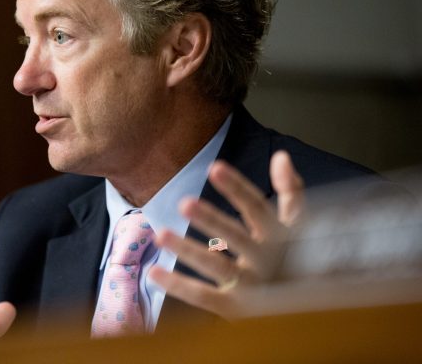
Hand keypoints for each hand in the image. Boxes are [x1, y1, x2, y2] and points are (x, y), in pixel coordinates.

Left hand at [148, 150, 304, 318]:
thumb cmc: (297, 259)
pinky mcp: (236, 308)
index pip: (256, 207)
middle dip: (211, 219)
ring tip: (161, 235)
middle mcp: (266, 260)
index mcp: (280, 236)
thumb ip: (291, 191)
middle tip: (184, 202)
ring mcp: (251, 286)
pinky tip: (154, 273)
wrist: (312, 308)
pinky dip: (179, 286)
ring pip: (216, 266)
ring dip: (188, 250)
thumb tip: (280, 156)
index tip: (214, 167)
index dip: (236, 187)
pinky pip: (204, 297)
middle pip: (235, 236)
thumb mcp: (299, 226)